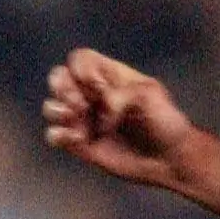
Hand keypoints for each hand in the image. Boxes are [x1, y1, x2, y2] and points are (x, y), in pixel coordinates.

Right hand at [42, 48, 194, 188]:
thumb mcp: (149, 96)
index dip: (81, 68)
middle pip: (58, 77)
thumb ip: (119, 95)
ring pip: (51, 106)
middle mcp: (91, 95)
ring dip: (59, 111)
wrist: (168, 159)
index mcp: (109, 76)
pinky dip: (60, 136)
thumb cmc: (165, 121)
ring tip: (79, 121)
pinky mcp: (78, 143)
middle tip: (81, 105)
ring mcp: (83, 119)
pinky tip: (80, 140)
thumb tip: (98, 114)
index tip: (99, 86)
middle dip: (63, 88)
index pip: (79, 59)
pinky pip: (53, 135)